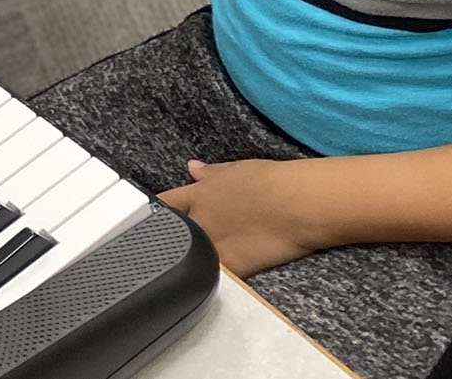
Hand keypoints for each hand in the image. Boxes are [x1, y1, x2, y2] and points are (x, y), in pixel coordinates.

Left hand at [157, 159, 325, 278]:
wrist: (298, 204)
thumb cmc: (274, 181)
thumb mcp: (237, 169)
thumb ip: (210, 173)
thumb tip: (192, 168)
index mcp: (199, 194)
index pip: (164, 203)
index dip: (154, 211)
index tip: (152, 217)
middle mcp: (200, 220)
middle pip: (169, 233)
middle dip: (169, 237)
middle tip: (175, 242)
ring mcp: (212, 245)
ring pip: (186, 256)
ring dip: (187, 258)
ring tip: (191, 263)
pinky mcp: (230, 267)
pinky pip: (211, 276)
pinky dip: (209, 278)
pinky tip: (209, 283)